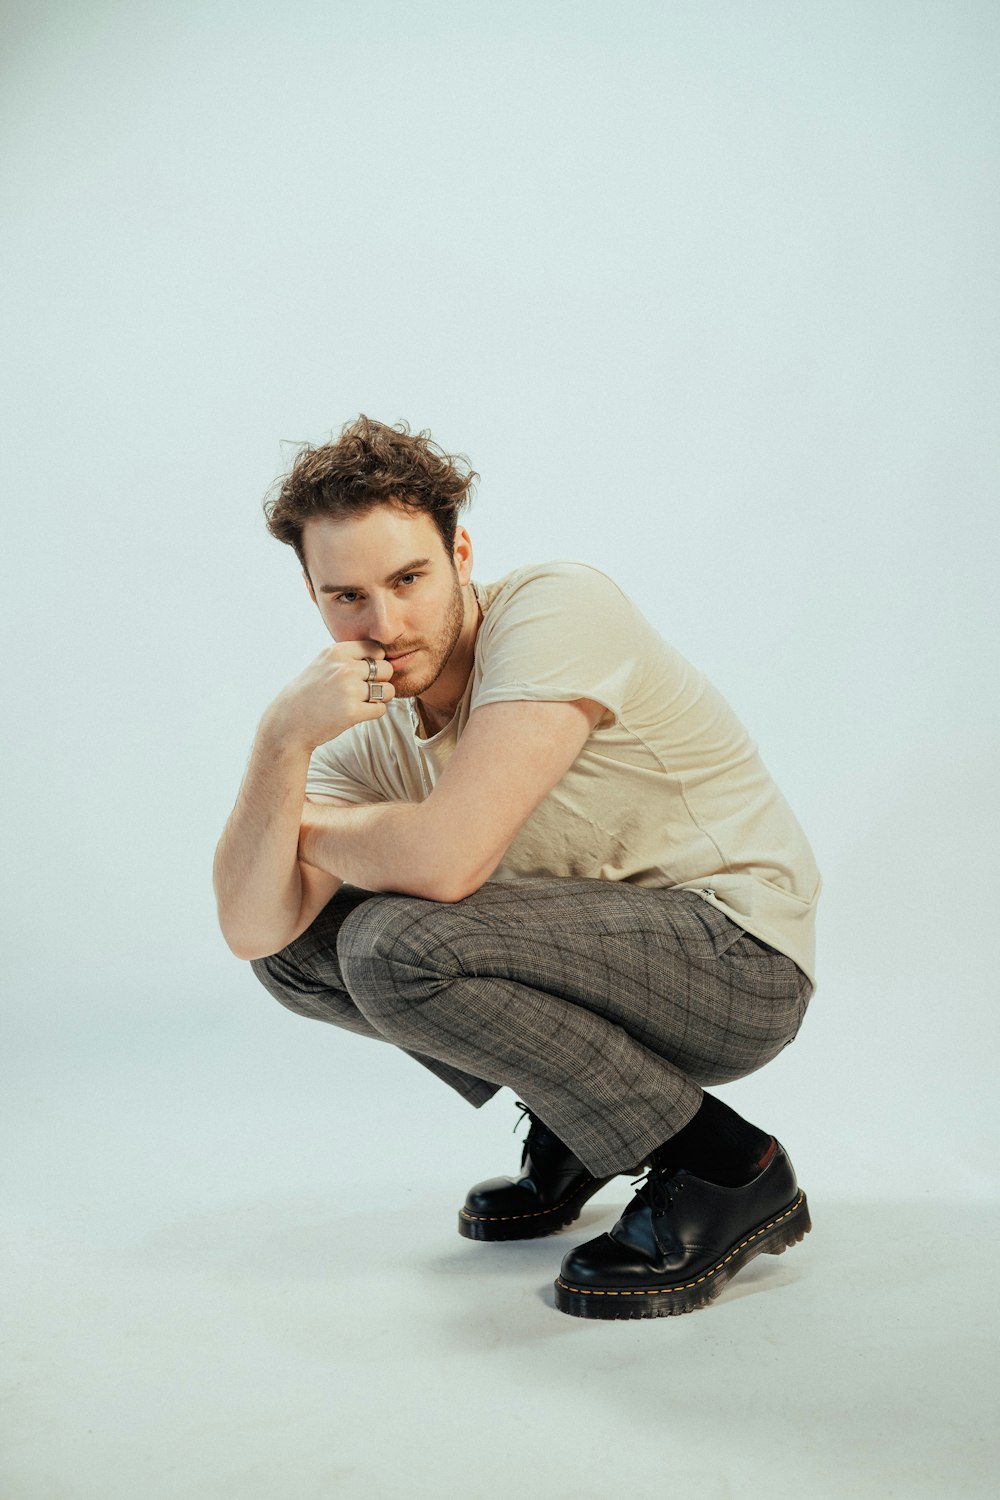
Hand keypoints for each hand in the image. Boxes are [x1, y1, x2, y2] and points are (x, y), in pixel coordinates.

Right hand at [263, 640, 395, 750]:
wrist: (288, 722)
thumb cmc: (309, 694)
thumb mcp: (323, 664)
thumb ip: (348, 658)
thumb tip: (383, 657)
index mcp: (336, 652)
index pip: (375, 649)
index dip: (374, 663)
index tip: (363, 674)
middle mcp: (344, 668)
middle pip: (386, 669)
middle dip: (381, 680)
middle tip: (365, 691)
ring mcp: (349, 690)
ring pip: (388, 690)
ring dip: (380, 698)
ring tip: (362, 702)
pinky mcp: (353, 712)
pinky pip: (381, 709)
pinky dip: (373, 713)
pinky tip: (357, 713)